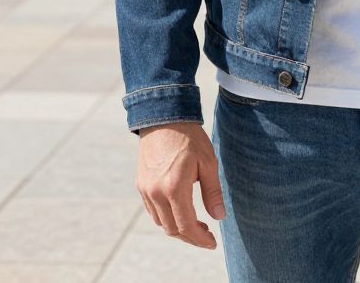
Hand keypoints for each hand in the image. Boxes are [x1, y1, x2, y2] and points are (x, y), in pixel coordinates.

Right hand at [136, 121, 224, 247]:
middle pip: (172, 229)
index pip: (187, 226)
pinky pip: (152, 211)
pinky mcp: (141, 184)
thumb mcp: (208, 162)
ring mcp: (146, 189)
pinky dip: (166, 217)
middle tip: (206, 235)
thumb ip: (213, 192)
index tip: (212, 243)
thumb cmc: (189, 137)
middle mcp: (156, 192)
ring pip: (161, 222)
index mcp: (175, 187)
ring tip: (196, 223)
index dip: (200, 239)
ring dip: (177, 228)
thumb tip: (219, 217)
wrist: (164, 116)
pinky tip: (179, 210)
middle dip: (190, 237)